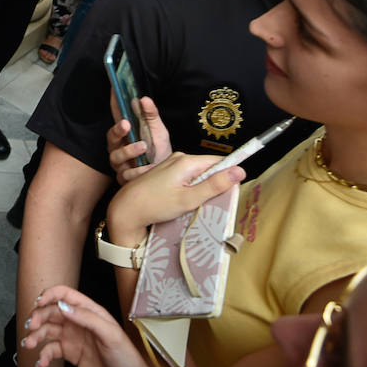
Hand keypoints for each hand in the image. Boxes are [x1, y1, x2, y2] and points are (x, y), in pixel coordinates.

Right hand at [21, 286, 163, 366]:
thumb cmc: (127, 360)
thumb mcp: (111, 335)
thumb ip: (87, 318)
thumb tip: (63, 307)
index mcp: (91, 312)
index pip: (66, 295)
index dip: (50, 295)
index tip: (39, 303)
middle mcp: (80, 323)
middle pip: (52, 312)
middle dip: (39, 317)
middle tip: (31, 327)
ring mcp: (74, 338)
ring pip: (48, 330)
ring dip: (36, 336)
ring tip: (30, 344)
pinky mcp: (71, 354)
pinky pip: (51, 350)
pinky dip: (43, 355)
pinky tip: (42, 362)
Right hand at [106, 94, 170, 183]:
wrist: (166, 174)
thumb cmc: (159, 150)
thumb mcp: (158, 130)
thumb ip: (151, 115)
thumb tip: (144, 99)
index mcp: (124, 133)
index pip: (116, 117)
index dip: (113, 104)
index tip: (113, 91)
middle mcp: (118, 147)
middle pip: (110, 137)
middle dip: (117, 130)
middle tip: (126, 123)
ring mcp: (119, 163)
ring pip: (116, 157)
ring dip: (129, 151)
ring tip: (144, 147)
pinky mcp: (123, 178)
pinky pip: (126, 174)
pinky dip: (138, 171)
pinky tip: (147, 168)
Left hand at [106, 151, 243, 247]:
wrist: (126, 209)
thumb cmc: (156, 205)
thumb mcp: (189, 199)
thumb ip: (215, 185)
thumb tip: (240, 171)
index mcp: (187, 161)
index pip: (219, 161)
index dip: (228, 175)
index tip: (229, 192)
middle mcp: (178, 157)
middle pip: (207, 167)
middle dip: (213, 184)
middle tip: (208, 203)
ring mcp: (169, 164)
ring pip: (196, 174)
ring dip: (200, 188)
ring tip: (193, 204)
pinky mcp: (163, 173)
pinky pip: (185, 177)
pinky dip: (189, 188)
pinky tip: (182, 201)